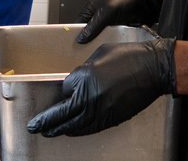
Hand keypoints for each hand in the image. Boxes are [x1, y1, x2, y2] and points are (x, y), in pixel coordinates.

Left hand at [27, 38, 175, 136]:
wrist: (153, 69)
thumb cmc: (128, 56)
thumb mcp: (99, 55)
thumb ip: (83, 71)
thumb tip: (75, 82)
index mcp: (85, 79)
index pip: (64, 92)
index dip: (62, 92)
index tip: (61, 93)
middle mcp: (91, 97)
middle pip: (63, 116)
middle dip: (46, 123)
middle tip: (34, 127)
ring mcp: (103, 110)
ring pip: (76, 126)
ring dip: (61, 130)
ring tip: (49, 132)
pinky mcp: (114, 118)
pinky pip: (92, 128)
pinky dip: (80, 131)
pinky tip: (73, 130)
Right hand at [75, 0, 162, 43]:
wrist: (145, 4)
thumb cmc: (126, 0)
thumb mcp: (107, 13)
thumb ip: (93, 26)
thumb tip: (81, 38)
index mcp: (91, 8)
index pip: (78, 23)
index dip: (76, 34)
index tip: (75, 45)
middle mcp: (97, 16)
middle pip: (87, 31)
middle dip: (87, 39)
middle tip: (85, 49)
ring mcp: (107, 23)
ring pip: (97, 36)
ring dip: (98, 41)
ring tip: (96, 49)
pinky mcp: (116, 29)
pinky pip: (108, 38)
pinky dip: (107, 42)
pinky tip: (107, 47)